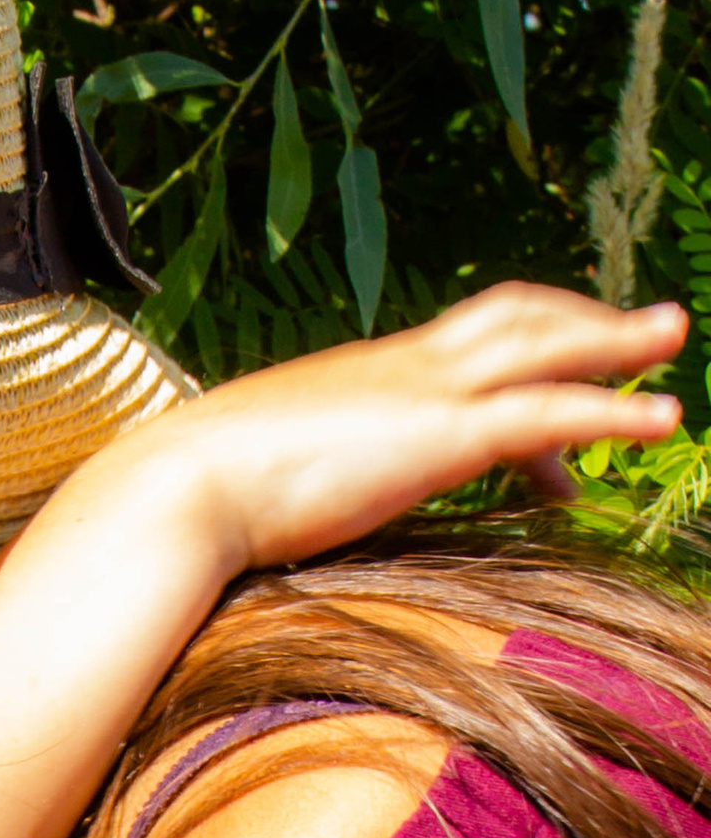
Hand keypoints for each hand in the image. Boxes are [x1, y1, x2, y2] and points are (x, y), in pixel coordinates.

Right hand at [107, 283, 686, 581]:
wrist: (177, 489)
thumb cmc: (199, 498)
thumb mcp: (263, 479)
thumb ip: (294, 483)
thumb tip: (281, 521)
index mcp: (362, 377)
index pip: (456, 346)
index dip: (511, 353)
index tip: (547, 405)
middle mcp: (400, 367)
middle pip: (510, 316)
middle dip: (577, 320)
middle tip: (638, 333)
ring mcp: (424, 392)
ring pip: (544, 342)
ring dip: (616, 339)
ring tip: (672, 337)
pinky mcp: (441, 433)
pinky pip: (550, 407)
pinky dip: (615, 408)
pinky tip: (662, 419)